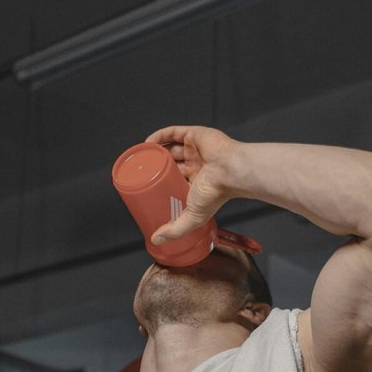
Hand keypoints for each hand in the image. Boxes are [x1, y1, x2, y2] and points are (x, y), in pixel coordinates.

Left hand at [144, 125, 241, 246]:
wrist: (230, 171)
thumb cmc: (217, 192)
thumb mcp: (193, 216)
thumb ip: (176, 230)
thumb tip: (157, 239)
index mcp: (198, 182)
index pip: (175, 181)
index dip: (161, 183)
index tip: (145, 187)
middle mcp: (197, 164)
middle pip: (171, 163)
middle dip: (156, 166)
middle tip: (141, 172)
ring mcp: (195, 149)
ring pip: (171, 148)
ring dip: (156, 151)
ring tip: (142, 156)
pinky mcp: (195, 135)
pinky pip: (173, 132)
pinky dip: (159, 136)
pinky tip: (147, 141)